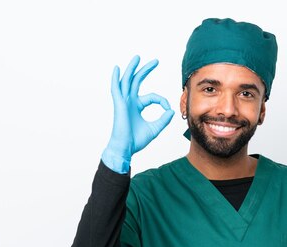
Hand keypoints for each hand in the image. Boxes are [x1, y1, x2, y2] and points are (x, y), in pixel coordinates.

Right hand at [101, 55, 174, 173]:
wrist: (126, 148)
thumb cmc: (137, 140)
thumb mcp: (155, 128)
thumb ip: (163, 120)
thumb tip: (171, 111)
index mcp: (137, 106)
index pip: (153, 97)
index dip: (162, 101)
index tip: (168, 109)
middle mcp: (130, 102)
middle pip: (137, 81)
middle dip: (146, 70)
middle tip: (156, 61)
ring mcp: (124, 102)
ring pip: (127, 81)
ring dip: (132, 69)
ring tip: (138, 57)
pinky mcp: (119, 105)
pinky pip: (116, 89)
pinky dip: (116, 78)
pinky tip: (117, 68)